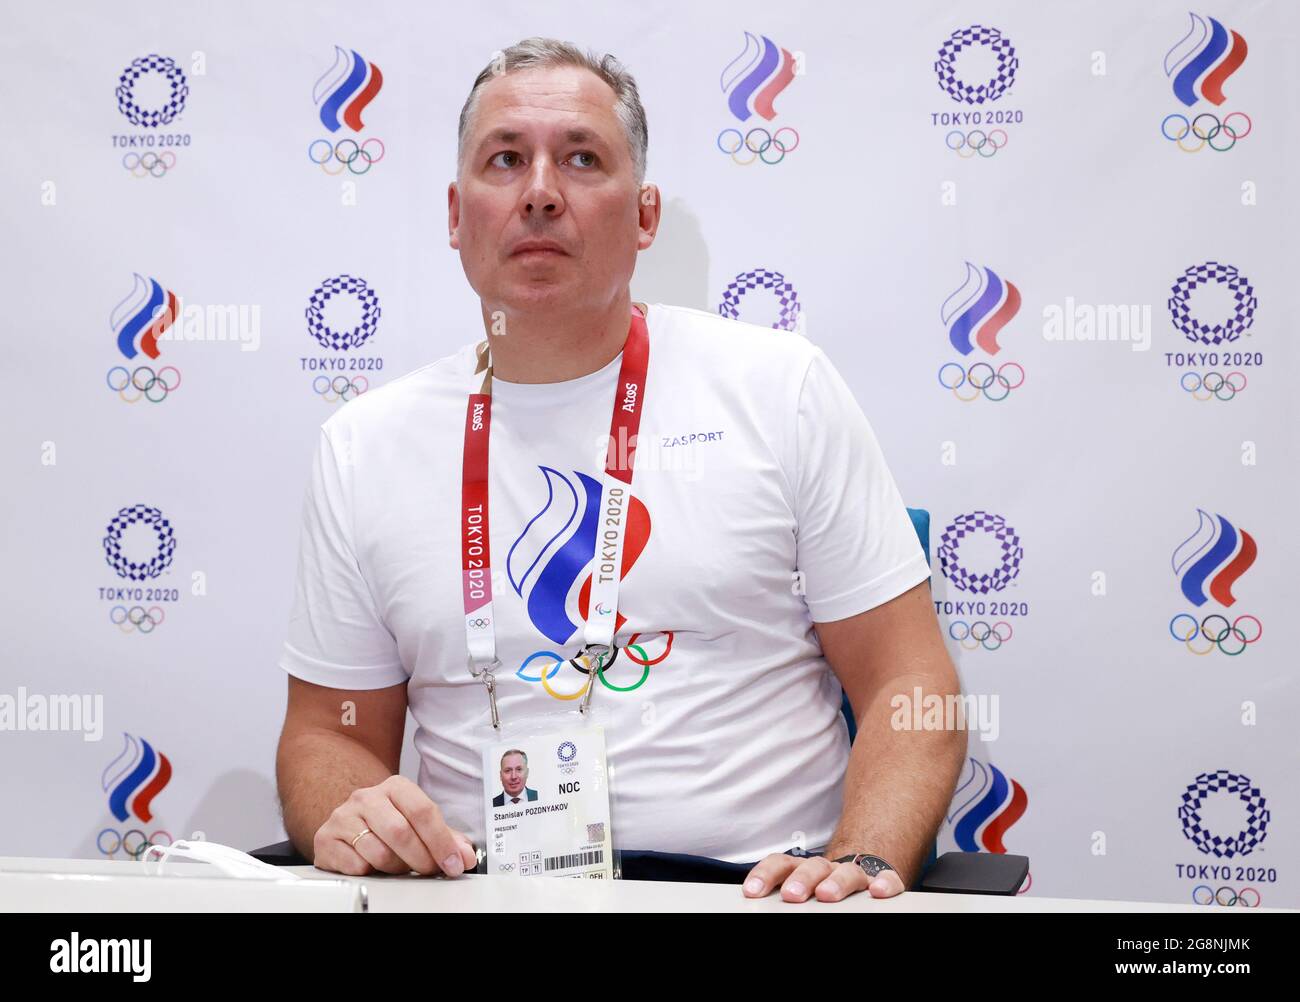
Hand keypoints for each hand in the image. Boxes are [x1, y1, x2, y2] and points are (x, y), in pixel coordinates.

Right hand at [313, 775, 477, 876]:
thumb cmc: (387, 823)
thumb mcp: (417, 824)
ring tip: (400, 866)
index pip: (423, 811)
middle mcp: (367, 797)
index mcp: (395, 787)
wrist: (348, 822)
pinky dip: (370, 872)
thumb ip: (445, 837)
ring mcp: (343, 816)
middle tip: (430, 871)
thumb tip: (465, 855)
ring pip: (378, 852)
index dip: (442, 842)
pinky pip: (355, 865)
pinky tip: (373, 866)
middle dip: (421, 859)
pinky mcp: (325, 838)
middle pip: (400, 832)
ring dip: (396, 867)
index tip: (454, 863)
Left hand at [742, 853, 906, 902]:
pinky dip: (884, 882)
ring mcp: (854, 875)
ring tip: (827, 895)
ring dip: (837, 882)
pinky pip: (886, 877)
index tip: (752, 892)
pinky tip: (877, 892)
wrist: (856, 878)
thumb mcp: (800, 894)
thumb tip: (759, 906)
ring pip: (848, 871)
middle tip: (791, 895)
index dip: (765, 875)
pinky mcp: (881, 881)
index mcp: (801, 870)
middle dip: (801, 879)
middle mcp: (827, 869)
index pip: (780, 864)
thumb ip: (782, 901)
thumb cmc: (820, 889)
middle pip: (813, 866)